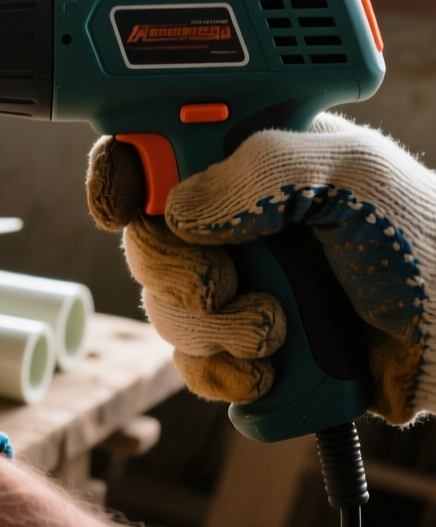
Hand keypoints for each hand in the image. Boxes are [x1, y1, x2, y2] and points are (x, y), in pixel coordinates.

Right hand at [87, 113, 435, 422]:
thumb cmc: (427, 239)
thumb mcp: (356, 173)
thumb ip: (266, 169)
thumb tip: (178, 207)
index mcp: (245, 162)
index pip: (150, 152)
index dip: (121, 177)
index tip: (121, 208)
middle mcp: (230, 223)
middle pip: (144, 241)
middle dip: (175, 270)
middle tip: (223, 283)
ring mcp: (237, 286)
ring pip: (163, 309)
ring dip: (210, 330)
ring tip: (274, 331)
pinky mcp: (246, 349)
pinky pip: (193, 367)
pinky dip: (222, 375)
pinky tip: (268, 370)